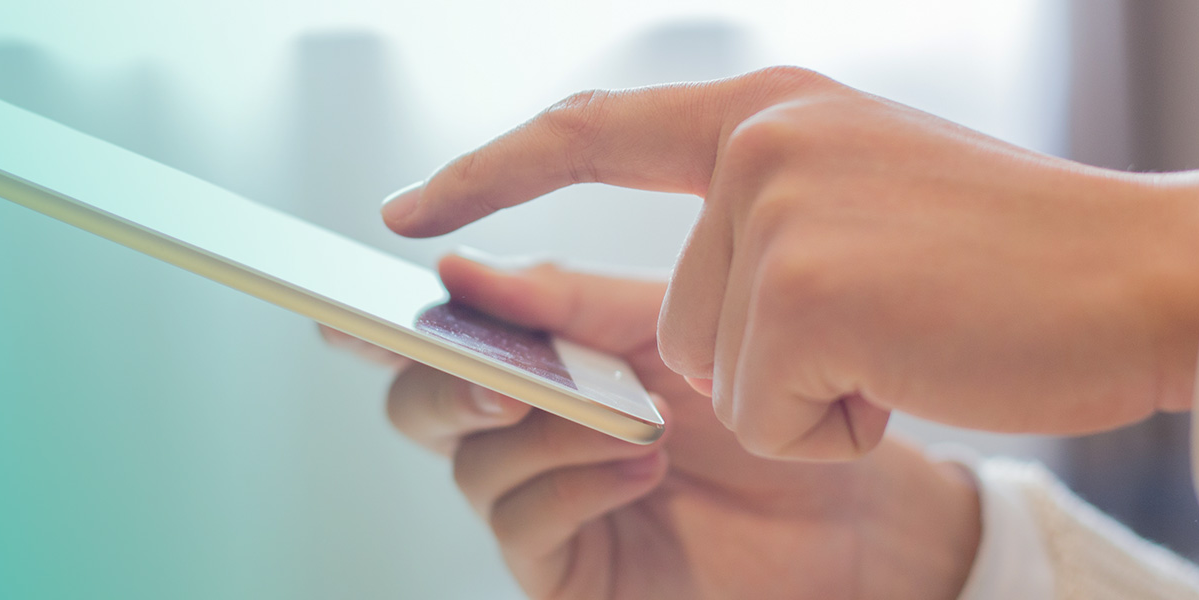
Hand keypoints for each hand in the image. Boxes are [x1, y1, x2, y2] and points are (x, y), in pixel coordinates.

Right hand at [324, 254, 981, 599]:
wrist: (857, 500)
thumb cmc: (762, 403)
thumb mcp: (664, 327)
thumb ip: (563, 300)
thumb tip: (454, 267)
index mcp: (531, 361)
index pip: (431, 338)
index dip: (376, 321)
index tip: (342, 303)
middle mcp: (520, 435)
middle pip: (417, 403)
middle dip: (444, 378)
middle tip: (502, 374)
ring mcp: (540, 505)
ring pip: (471, 460)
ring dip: (546, 429)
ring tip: (635, 420)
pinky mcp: (569, 571)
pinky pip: (524, 525)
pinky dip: (575, 484)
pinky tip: (639, 467)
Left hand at [380, 67, 1198, 459]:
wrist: (1154, 278)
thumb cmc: (1016, 265)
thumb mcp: (864, 204)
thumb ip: (753, 224)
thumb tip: (648, 315)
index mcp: (766, 114)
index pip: (591, 131)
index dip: (489, 175)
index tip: (408, 215)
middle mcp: (757, 142)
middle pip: (674, 320)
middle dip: (767, 364)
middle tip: (895, 327)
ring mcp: (772, 209)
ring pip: (716, 376)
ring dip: (808, 396)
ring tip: (913, 342)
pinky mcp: (798, 287)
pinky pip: (762, 417)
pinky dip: (837, 429)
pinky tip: (916, 374)